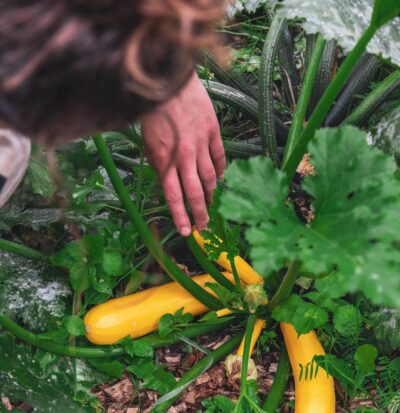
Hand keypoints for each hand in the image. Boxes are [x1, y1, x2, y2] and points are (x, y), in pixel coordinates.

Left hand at [141, 72, 225, 235]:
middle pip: (195, 193)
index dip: (180, 217)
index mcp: (164, 160)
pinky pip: (220, 158)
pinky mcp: (213, 132)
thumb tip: (168, 184)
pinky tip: (218, 179)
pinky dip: (220, 171)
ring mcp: (201, 144)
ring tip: (210, 204)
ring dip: (211, 195)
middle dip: (200, 213)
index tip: (186, 232)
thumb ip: (159, 164)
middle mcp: (184, 156)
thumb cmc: (152, 111)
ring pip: (210, 178)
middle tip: (204, 226)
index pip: (174, 197)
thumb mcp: (148, 142)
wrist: (167, 79)